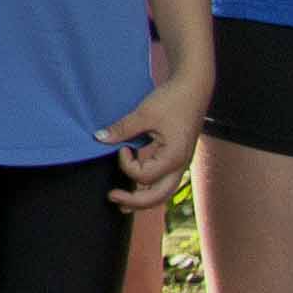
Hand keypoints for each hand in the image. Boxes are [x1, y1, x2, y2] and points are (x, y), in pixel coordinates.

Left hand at [98, 73, 204, 212]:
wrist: (193, 88)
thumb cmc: (172, 100)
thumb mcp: (144, 113)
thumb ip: (122, 129)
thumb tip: (99, 137)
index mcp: (174, 157)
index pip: (144, 176)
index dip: (126, 164)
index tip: (122, 147)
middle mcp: (180, 165)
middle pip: (158, 196)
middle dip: (134, 201)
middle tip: (112, 197)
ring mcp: (181, 163)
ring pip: (163, 192)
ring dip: (143, 200)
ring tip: (122, 204)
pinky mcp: (177, 157)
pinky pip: (165, 181)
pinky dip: (150, 188)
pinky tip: (137, 187)